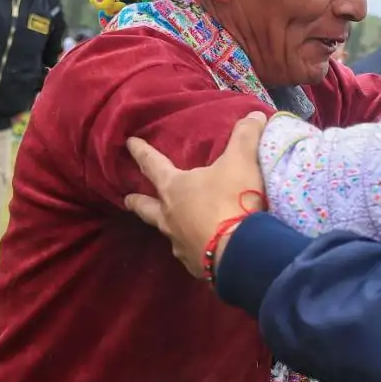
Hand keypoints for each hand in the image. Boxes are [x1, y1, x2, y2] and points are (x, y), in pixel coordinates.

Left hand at [125, 112, 269, 278]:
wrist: (241, 250)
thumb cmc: (234, 199)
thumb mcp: (242, 161)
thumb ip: (246, 136)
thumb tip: (254, 115)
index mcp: (175, 188)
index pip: (153, 164)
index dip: (141, 152)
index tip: (129, 144)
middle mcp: (170, 217)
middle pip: (147, 207)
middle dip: (137, 201)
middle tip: (126, 200)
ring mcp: (180, 244)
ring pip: (168, 233)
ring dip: (167, 228)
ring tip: (170, 227)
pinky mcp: (196, 266)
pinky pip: (191, 254)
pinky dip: (194, 249)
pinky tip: (202, 250)